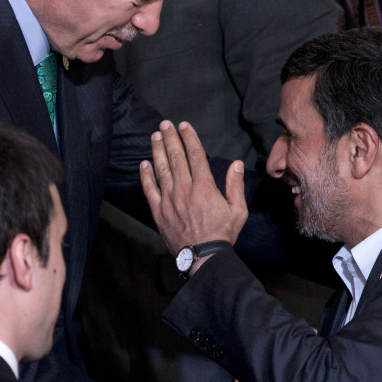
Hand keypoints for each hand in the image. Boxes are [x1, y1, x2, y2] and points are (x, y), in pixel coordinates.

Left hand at [140, 120, 247, 258]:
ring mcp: (169, 200)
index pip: (195, 155)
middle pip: (176, 157)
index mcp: (204, 187)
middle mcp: (185, 189)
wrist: (204, 257)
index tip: (184, 125)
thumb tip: (237, 164)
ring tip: (155, 136)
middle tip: (165, 124)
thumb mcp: (238, 210)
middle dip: (170, 138)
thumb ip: (235, 185)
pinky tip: (144, 163)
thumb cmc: (223, 234)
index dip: (189, 138)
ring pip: (161, 169)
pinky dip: (145, 176)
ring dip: (157, 151)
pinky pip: (150, 190)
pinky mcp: (159, 212)